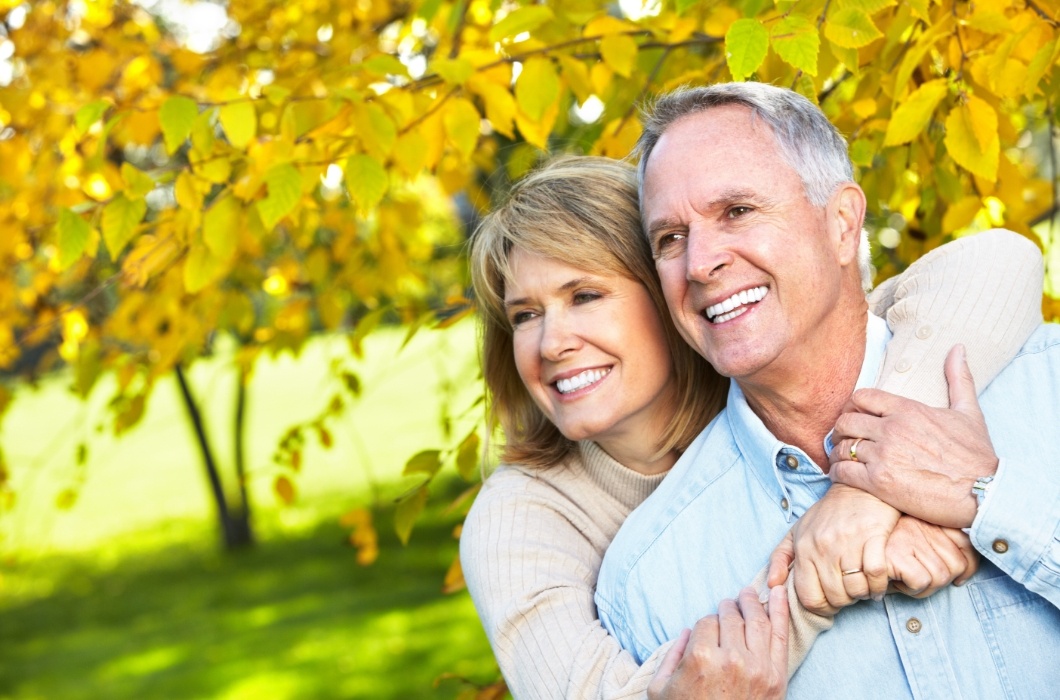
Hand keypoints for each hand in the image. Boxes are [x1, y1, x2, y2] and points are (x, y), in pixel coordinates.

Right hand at [648, 587, 787, 699]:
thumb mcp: (660, 689)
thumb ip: (670, 656)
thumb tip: (687, 631)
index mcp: (700, 657)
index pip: (707, 622)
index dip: (706, 623)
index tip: (708, 628)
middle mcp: (731, 658)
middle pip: (731, 617)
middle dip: (729, 607)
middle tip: (729, 602)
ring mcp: (758, 668)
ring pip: (756, 620)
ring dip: (752, 602)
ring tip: (749, 593)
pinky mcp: (777, 678)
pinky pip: (780, 636)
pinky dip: (780, 611)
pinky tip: (778, 593)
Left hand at [778, 484, 898, 615]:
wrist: (857, 487)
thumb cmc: (827, 514)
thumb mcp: (797, 532)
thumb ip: (780, 558)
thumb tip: (771, 585)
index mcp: (804, 548)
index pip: (809, 597)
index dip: (822, 608)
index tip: (831, 603)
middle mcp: (823, 546)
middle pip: (835, 597)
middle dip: (845, 601)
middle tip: (850, 592)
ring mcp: (848, 542)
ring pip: (856, 589)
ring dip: (863, 594)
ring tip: (864, 587)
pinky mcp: (872, 536)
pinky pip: (876, 575)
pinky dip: (878, 585)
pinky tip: (877, 582)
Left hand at [829, 345, 997, 527]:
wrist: (985, 493)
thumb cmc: (976, 456)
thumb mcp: (969, 412)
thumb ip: (958, 379)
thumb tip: (957, 348)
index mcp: (908, 410)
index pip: (861, 397)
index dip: (853, 407)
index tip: (855, 417)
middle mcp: (892, 429)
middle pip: (845, 421)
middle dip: (841, 430)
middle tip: (844, 439)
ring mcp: (883, 455)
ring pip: (841, 447)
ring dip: (838, 453)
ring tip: (843, 458)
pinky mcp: (878, 482)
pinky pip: (842, 471)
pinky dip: (837, 473)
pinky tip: (843, 475)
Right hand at [886, 516, 979, 595]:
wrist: (851, 519)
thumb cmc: (884, 535)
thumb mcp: (917, 531)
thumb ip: (941, 540)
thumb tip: (964, 574)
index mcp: (934, 517)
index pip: (969, 547)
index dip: (969, 567)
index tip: (959, 576)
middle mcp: (926, 525)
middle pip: (957, 567)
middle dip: (939, 580)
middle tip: (917, 577)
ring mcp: (911, 538)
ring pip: (939, 578)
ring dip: (923, 587)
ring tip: (904, 579)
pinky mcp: (896, 553)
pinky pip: (920, 581)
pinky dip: (910, 588)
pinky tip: (896, 581)